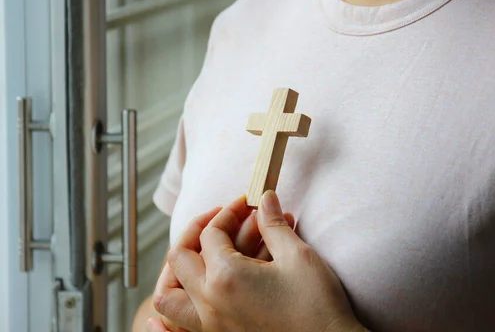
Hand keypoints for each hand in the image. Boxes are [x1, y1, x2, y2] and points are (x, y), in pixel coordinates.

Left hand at [147, 196, 293, 331]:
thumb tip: (266, 199)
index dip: (230, 213)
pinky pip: (180, 329)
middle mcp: (210, 303)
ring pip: (168, 298)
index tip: (248, 205)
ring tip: (194, 258)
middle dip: (198, 231)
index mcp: (227, 277)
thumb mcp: (297, 256)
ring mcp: (211, 326)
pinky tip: (155, 322)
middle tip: (220, 221)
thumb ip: (273, 225)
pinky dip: (164, 323)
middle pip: (181, 258)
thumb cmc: (316, 306)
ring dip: (174, 273)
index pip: (212, 234)